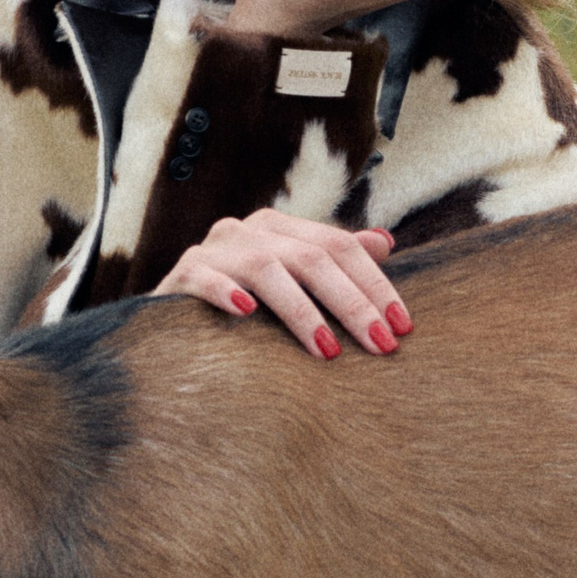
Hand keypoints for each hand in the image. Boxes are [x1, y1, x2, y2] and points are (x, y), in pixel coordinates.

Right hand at [155, 213, 413, 360]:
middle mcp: (249, 229)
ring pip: (267, 267)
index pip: (340, 246)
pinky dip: (226, 292)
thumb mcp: (292, 284)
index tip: (403, 326)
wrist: (173, 328)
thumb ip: (332, 262)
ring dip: (302, 311)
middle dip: (352, 303)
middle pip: (312, 257)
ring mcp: (213, 249)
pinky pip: (205, 278)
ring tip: (328, 350)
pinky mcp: (181, 274)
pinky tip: (246, 314)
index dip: (375, 284)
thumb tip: (385, 242)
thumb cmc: (244, 309)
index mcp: (281, 227)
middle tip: (381, 344)